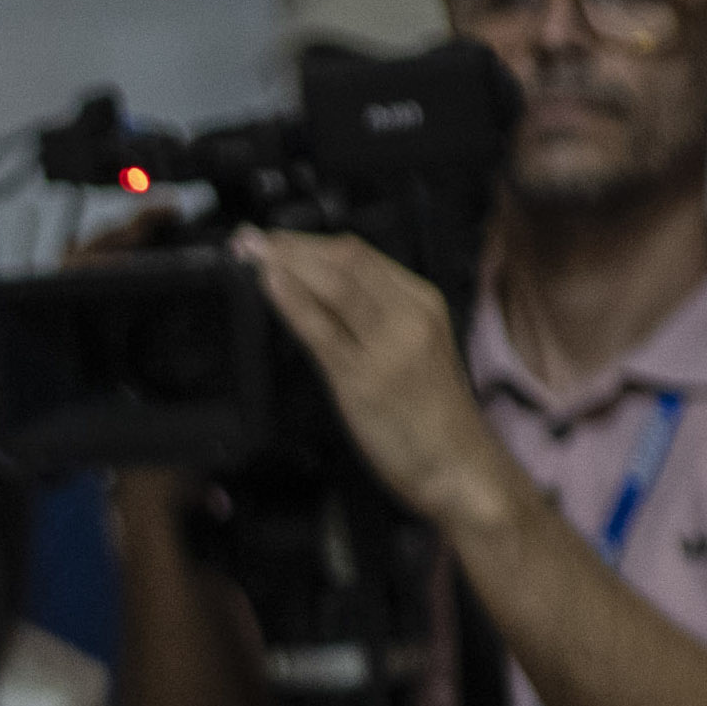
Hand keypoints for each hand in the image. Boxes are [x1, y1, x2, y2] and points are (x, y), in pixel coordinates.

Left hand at [237, 230, 511, 532]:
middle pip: (344, 261)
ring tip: (247, 252)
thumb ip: (374, 318)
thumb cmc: (431, 415)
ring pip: (333, 285)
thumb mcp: (411, 349)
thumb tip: (323, 292)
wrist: (459, 466)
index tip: (274, 238)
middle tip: (247, 239)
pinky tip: (267, 284)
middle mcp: (408, 315)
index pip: (361, 255)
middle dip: (290, 245)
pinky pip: (322, 329)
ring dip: (284, 263)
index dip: (310, 241)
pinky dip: (292, 301)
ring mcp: (387, 345)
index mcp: (422, 302)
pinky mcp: (364, 379)